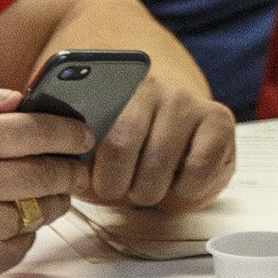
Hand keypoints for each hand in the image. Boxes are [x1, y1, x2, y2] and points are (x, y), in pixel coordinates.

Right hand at [0, 76, 94, 277]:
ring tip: (41, 191)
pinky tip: (1, 221)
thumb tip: (17, 97)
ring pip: (44, 208)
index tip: (83, 133)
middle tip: (75, 165)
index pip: (37, 131)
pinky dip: (22, 230)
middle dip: (70, 167)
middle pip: (50, 172)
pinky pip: (26, 240)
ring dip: (52, 199)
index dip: (68, 131)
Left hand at [76, 67, 234, 211]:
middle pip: (120, 146)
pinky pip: (197, 170)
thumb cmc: (134, 153)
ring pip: (157, 165)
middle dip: (117, 186)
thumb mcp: (97, 151)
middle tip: (121, 191)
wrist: (184, 144)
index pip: (87, 126)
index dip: (89, 166)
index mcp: (111, 86)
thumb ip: (73, 151)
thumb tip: (58, 164)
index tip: (90, 182)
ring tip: (148, 187)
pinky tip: (181, 181)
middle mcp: (151, 86)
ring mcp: (186, 101)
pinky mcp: (220, 119)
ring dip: (149, 192)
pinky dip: (186, 190)